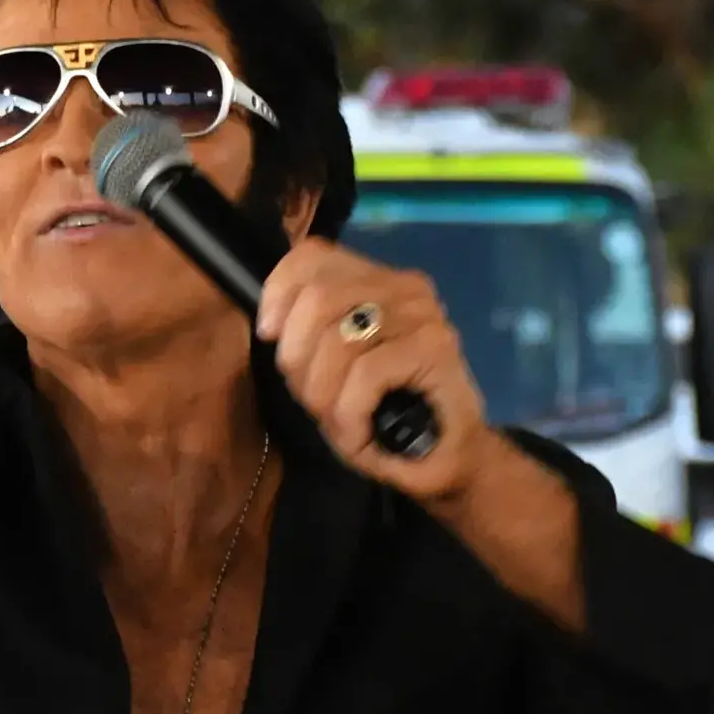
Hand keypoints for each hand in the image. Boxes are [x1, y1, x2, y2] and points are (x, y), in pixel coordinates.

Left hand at [257, 238, 493, 500]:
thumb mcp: (328, 370)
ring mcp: (423, 315)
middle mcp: (403, 286)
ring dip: (323, 393)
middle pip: (318, 297)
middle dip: (298, 357)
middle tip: (312, 398)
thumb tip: (272, 322)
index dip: (279, 292)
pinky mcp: (435, 349)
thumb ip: (306, 335)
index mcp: (376, 279)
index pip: (313, 256)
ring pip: (338, 339)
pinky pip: (365, 373)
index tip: (269, 335)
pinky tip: (359, 433)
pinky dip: (349, 413)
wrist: (444, 458)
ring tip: (339, 421)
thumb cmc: (382, 413)